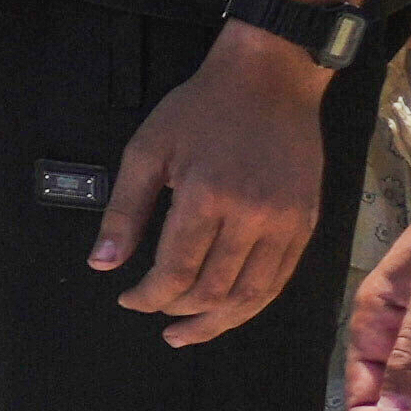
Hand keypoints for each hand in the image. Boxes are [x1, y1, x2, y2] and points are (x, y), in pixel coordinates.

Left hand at [94, 28, 339, 345]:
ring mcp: (287, 221)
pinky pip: (280, 278)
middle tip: (155, 315)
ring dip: (218, 321)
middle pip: (213, 290)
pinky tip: (229, 309)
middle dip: (177, 311)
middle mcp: (253, 214)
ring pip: (252, 294)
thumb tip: (103, 264)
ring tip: (187, 332)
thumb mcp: (147, 150)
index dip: (148, 296)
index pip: (175, 271)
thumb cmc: (202, 108)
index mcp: (207, 196)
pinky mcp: (307, 221)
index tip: (129, 299)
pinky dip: (252, 302)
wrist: (271, 77)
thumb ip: (124, 211)